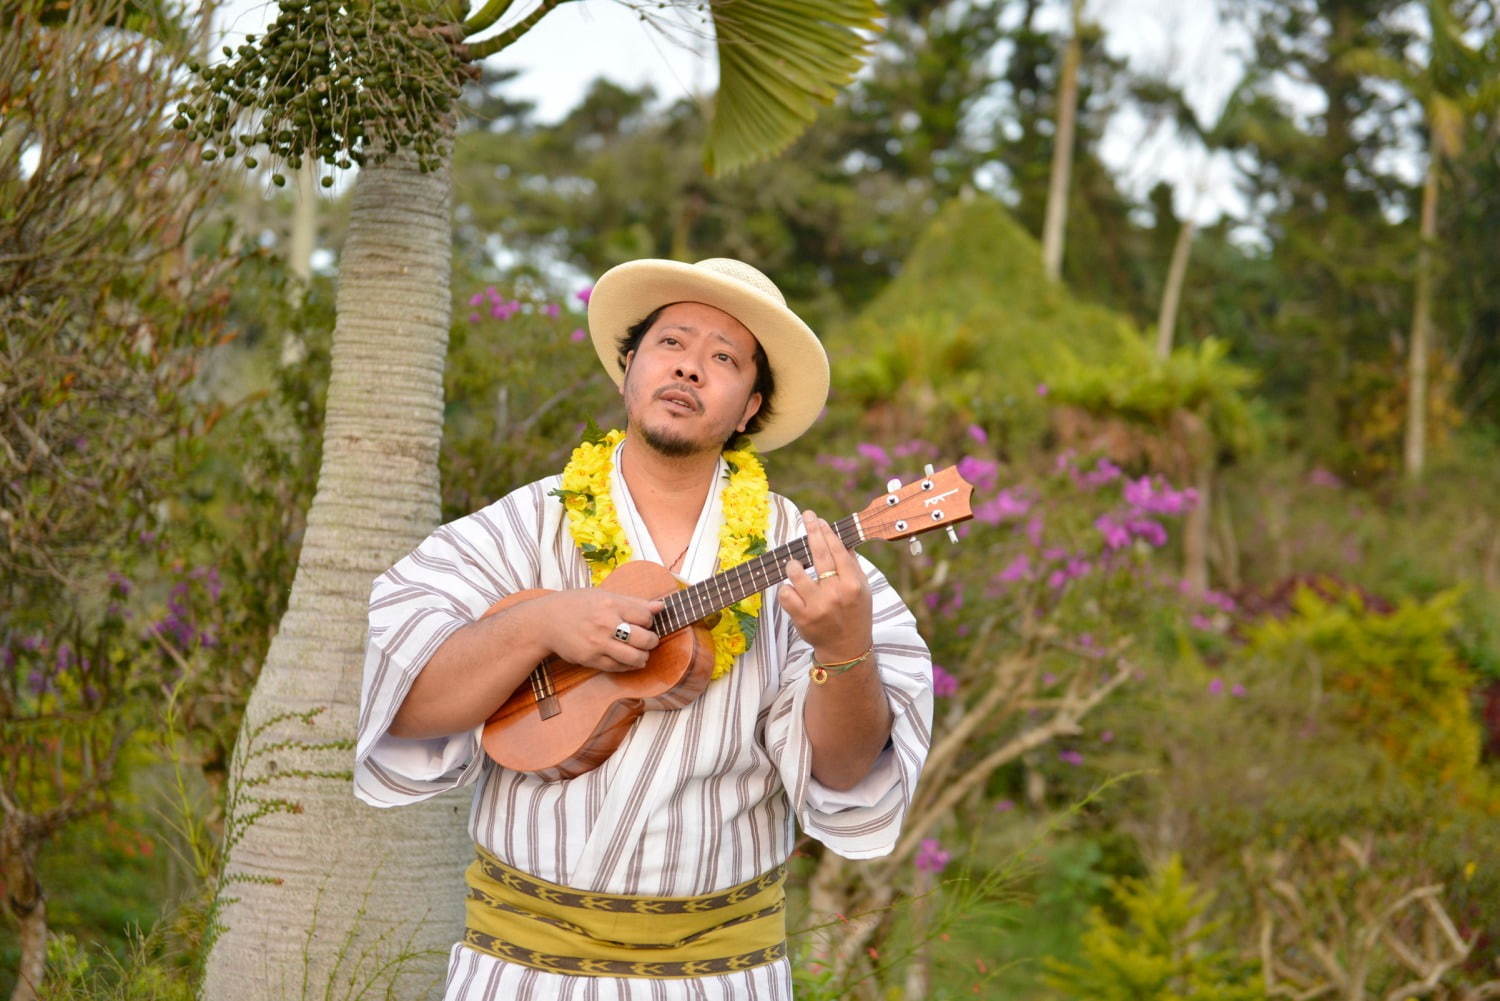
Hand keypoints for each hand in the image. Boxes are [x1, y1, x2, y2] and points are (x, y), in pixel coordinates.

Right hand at [533, 590, 663, 671]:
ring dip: (643, 657)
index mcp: (611, 604)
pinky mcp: (591, 659)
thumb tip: (660, 606)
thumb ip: (634, 602)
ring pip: (635, 657)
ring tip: (641, 653)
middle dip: (652, 641)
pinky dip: (628, 665)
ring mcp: (598, 643)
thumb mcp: (604, 595)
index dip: (650, 621)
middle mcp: (606, 623)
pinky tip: (627, 659)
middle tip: (649, 640)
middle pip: (645, 639)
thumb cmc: (577, 605)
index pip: (646, 617)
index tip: (645, 622)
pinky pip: (618, 667)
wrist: (546, 621)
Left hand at [779, 510, 872, 661]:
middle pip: (820, 554)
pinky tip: (791, 588)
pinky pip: (785, 593)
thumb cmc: (855, 614)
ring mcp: (817, 606)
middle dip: (812, 532)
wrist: (847, 648)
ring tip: (795, 564)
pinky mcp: (802, 618)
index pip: (837, 551)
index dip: (826, 532)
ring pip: (796, 572)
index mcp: (853, 584)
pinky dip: (785, 588)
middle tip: (807, 517)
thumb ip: (851, 564)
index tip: (818, 520)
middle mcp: (836, 593)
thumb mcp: (862, 589)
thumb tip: (840, 538)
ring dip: (793, 564)